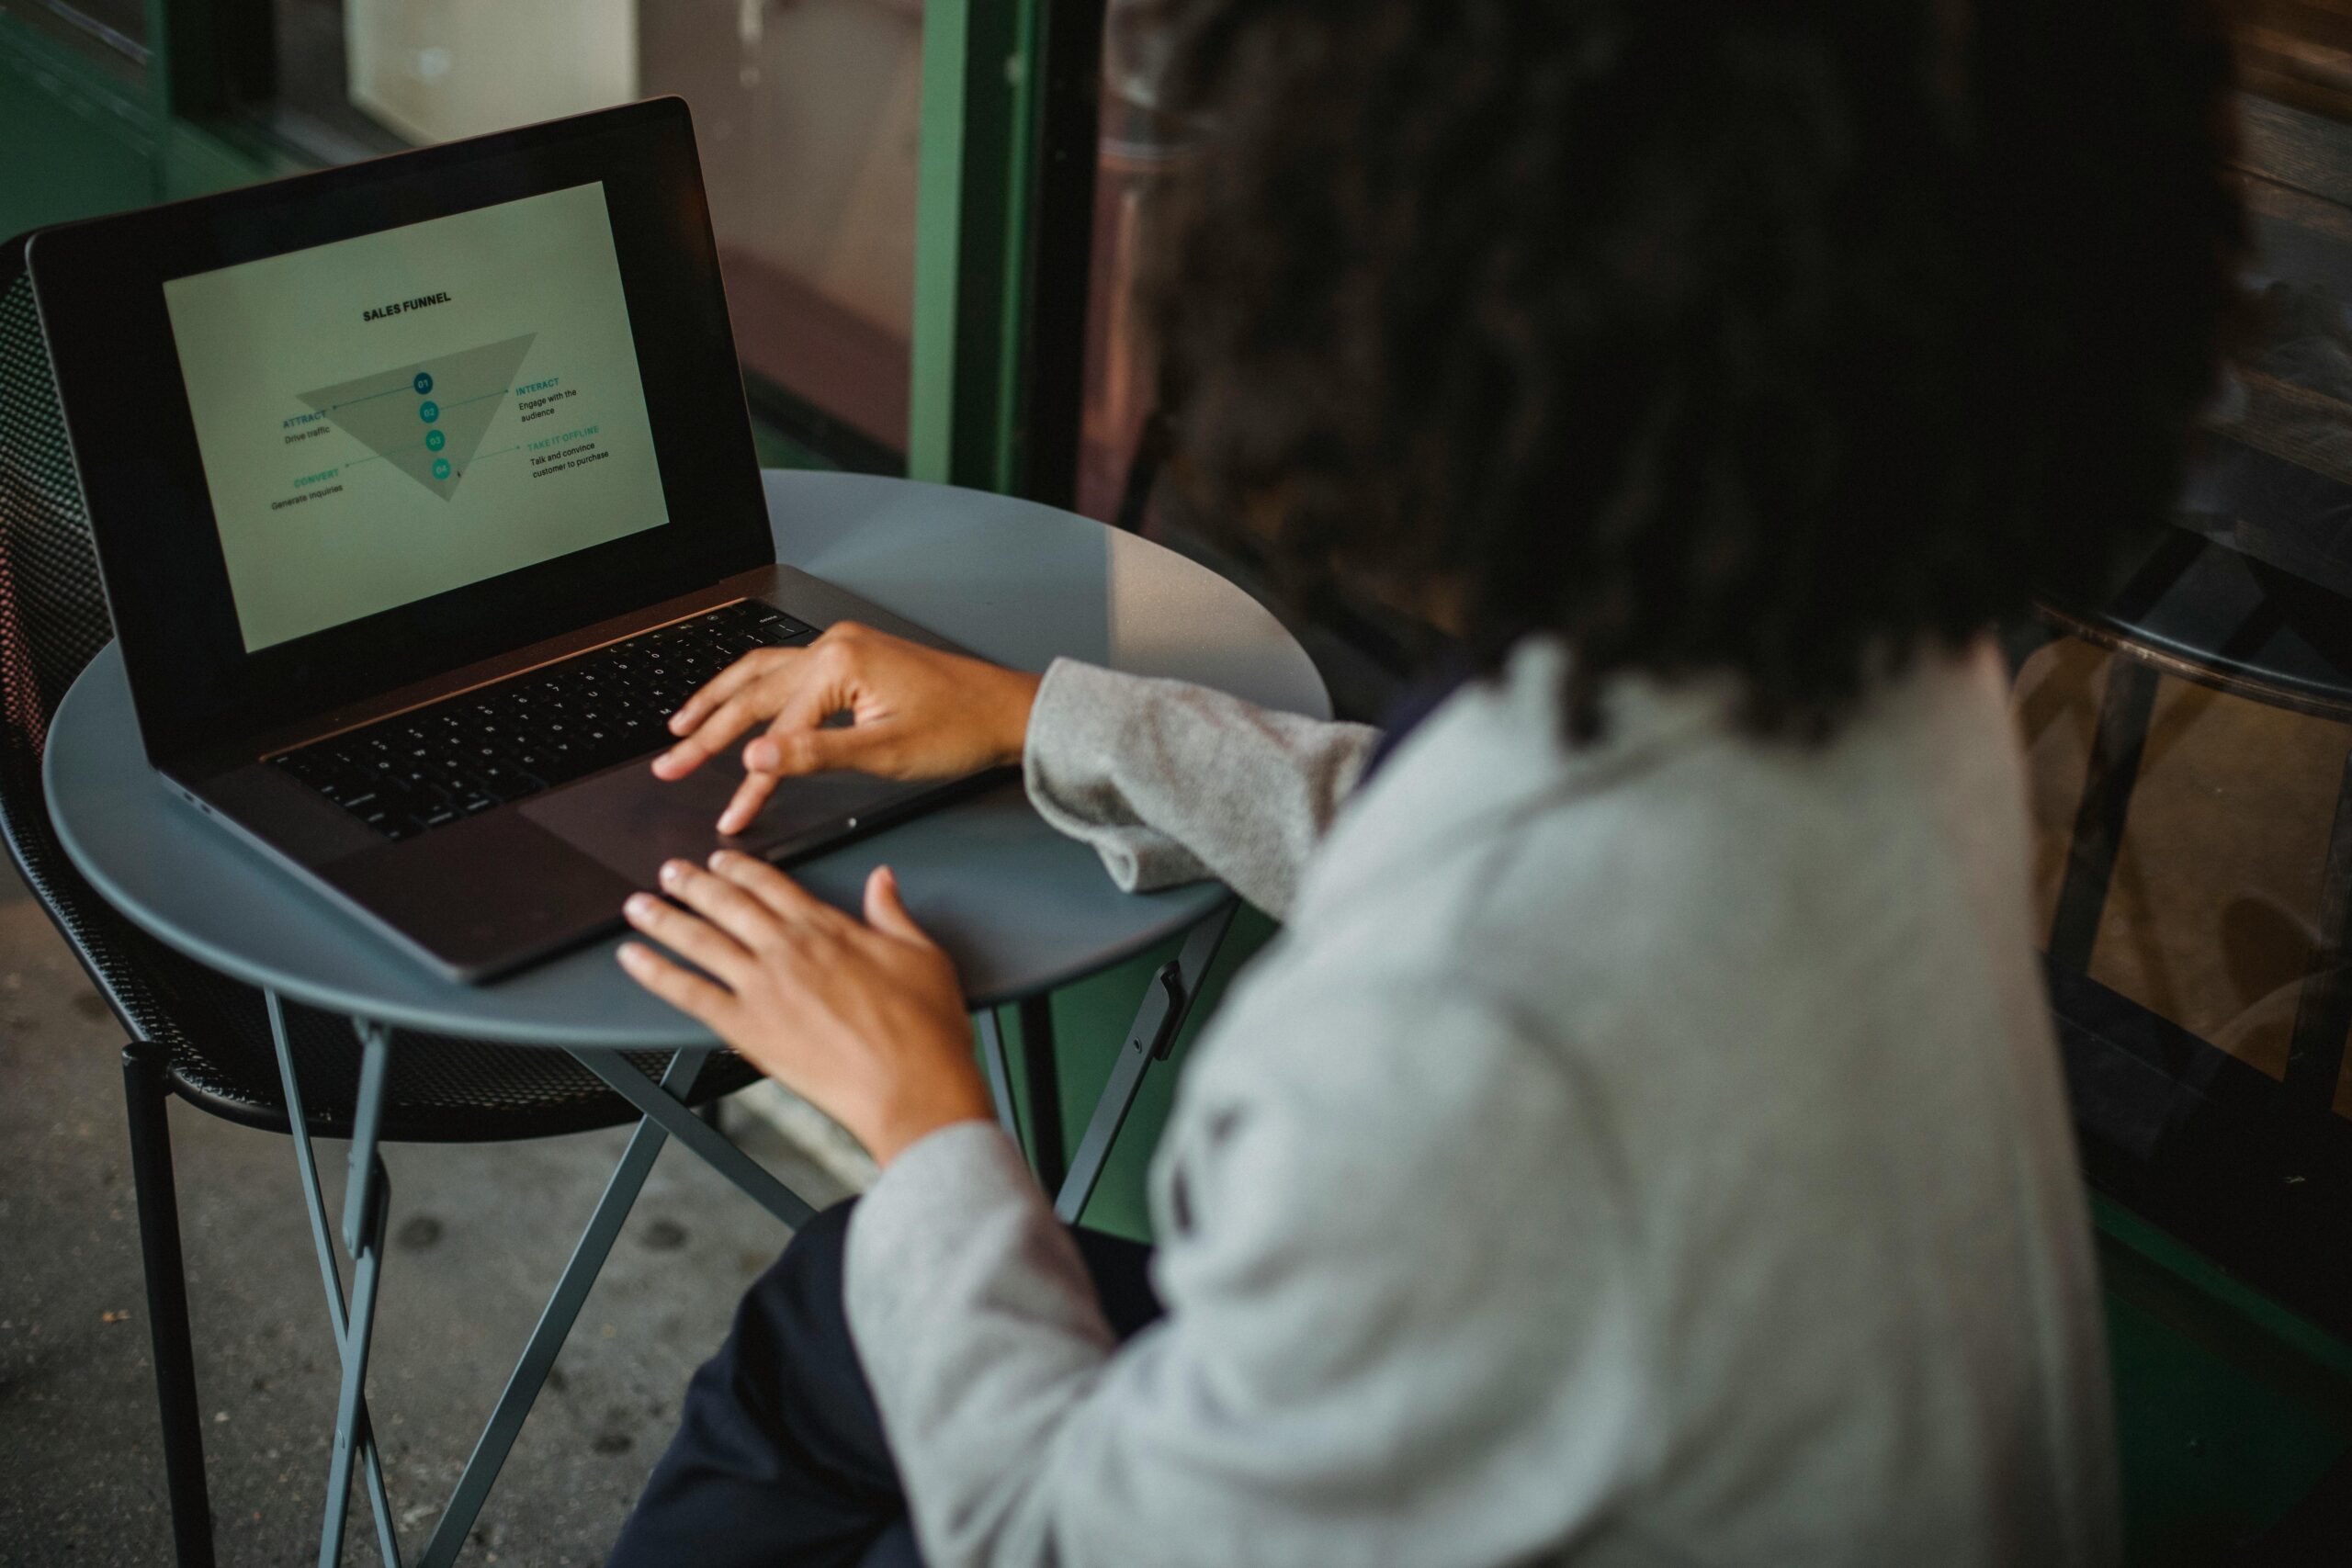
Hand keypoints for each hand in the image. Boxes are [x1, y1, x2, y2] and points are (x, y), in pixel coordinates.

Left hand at [617, 851, 992, 1165]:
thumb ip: (893, 914)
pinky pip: (688, 992)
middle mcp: (787, 949)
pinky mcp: (746, 1027)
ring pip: (700, 940)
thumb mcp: (922, 956)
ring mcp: (762, 987)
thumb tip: (881, 880)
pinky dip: (656, 972)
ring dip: (664, 917)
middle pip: (727, 904)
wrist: (911, 1087)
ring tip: (639, 905)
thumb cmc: (924, 1030)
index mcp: (828, 928)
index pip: (772, 885)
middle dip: (692, 884)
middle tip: (669, 872)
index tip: (721, 861)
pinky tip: (634, 959)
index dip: (741, 869)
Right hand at [652, 621, 1042, 834]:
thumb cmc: (960, 730)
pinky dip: (753, 689)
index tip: (730, 815)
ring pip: (762, 672)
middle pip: (753, 692)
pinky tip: (739, 702)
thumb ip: (815, 755)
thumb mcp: (885, 753)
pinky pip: (787, 671)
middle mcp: (833, 645)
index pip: (776, 731)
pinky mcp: (851, 657)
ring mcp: (841, 647)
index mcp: (838, 662)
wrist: (1007, 711)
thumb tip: (757, 757)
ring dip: (720, 699)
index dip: (750, 781)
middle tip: (669, 763)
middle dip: (707, 731)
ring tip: (682, 725)